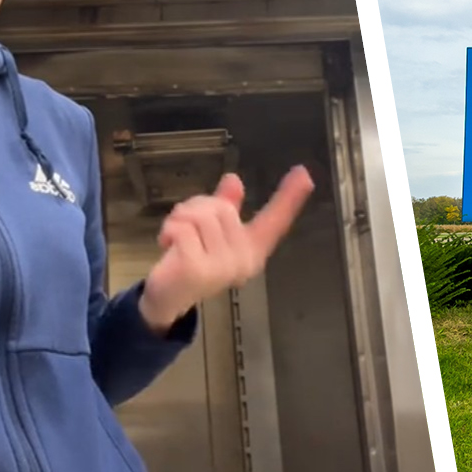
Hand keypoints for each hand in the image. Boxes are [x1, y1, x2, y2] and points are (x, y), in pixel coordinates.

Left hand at [139, 167, 315, 333]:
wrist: (166, 297)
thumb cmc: (190, 261)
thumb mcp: (210, 231)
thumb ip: (225, 206)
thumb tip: (234, 178)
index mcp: (252, 249)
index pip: (275, 221)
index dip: (290, 197)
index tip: (305, 173)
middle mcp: (244, 260)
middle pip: (222, 208)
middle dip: (197, 208)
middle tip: (185, 227)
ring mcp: (223, 267)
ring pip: (201, 215)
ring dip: (180, 219)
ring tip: (174, 237)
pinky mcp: (197, 268)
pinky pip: (183, 228)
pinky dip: (170, 229)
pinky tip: (167, 243)